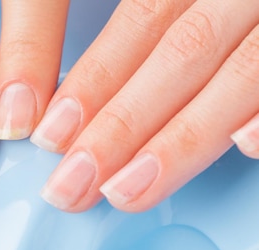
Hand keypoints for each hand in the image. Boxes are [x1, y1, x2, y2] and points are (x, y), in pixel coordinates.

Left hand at [31, 0, 258, 211]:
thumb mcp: (205, 4)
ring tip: (128, 189)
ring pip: (242, 71)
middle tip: (72, 185)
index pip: (145, 17)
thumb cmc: (237, 10)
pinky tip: (246, 146)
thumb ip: (171, 28)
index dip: (96, 77)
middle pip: (183, 49)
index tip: (53, 134)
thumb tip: (100, 99)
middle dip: (122, 124)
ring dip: (182, 137)